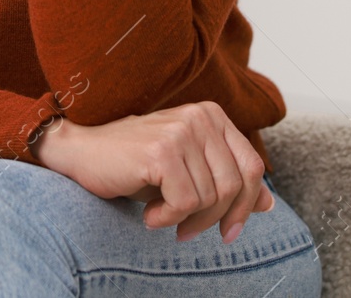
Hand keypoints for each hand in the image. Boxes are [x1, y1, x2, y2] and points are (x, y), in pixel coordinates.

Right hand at [31, 101, 274, 243]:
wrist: (82, 152)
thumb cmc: (135, 163)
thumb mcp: (188, 170)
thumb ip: (227, 181)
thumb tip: (268, 204)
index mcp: (211, 115)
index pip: (252, 166)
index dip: (246, 206)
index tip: (228, 232)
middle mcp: (200, 117)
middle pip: (236, 185)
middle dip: (216, 219)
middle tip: (188, 233)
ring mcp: (181, 131)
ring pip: (211, 197)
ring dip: (186, 221)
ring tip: (161, 217)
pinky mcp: (162, 151)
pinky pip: (185, 203)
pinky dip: (167, 219)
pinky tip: (149, 215)